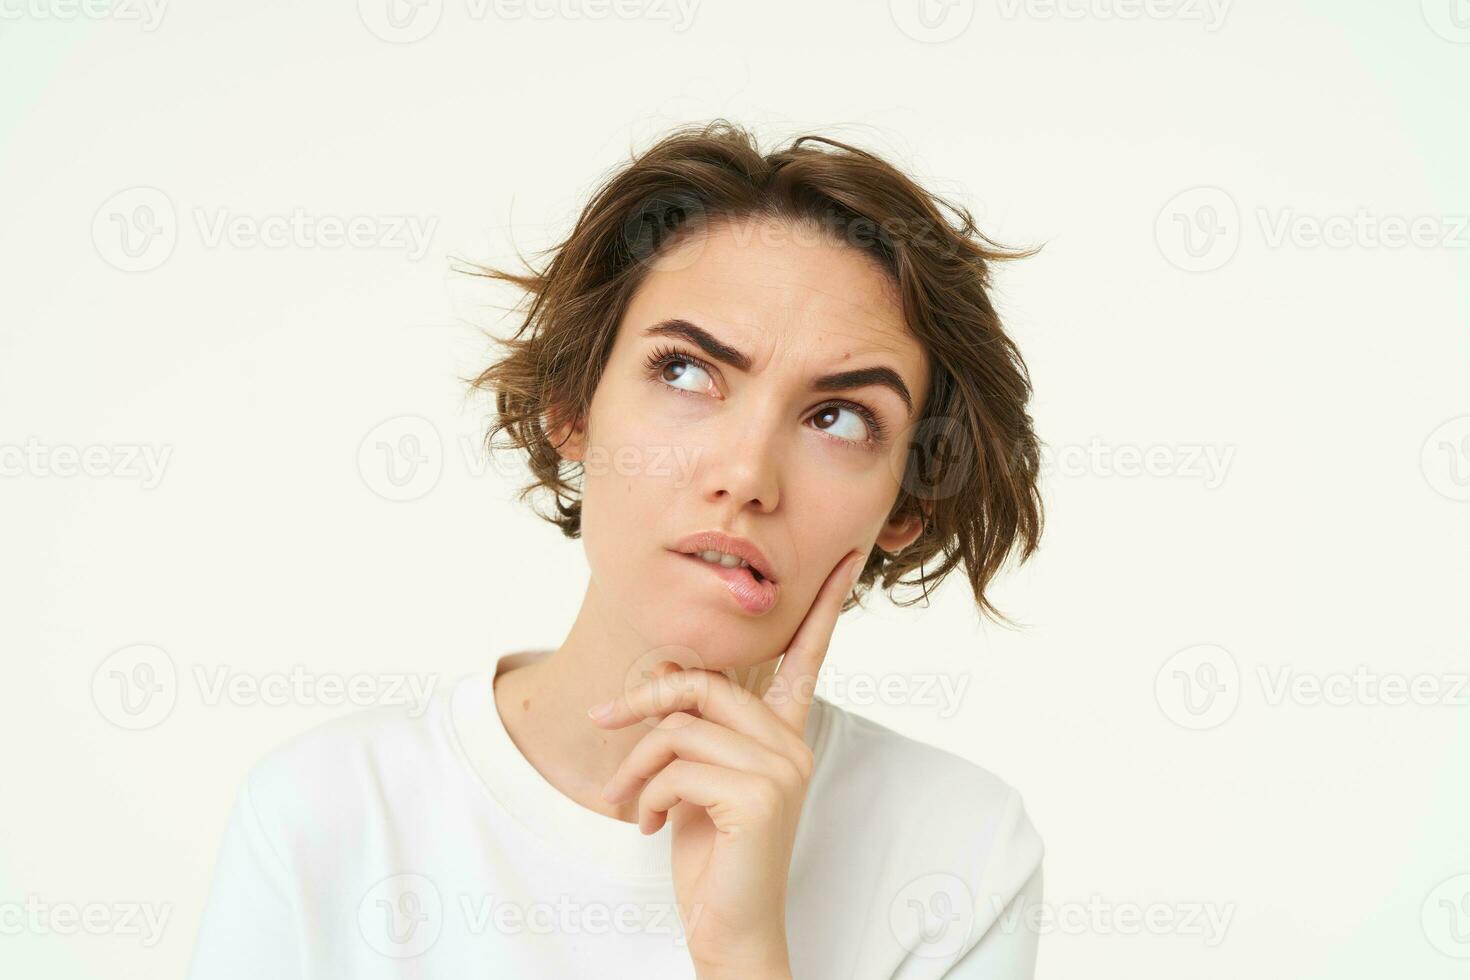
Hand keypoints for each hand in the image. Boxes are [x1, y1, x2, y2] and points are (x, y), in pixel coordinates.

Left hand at [588, 548, 866, 976]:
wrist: (729, 929)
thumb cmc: (713, 856)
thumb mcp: (694, 779)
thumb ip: (692, 725)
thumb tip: (665, 664)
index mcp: (785, 733)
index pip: (807, 656)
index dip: (826, 604)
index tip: (849, 556)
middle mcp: (792, 744)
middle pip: (705, 682)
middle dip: (643, 700)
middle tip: (604, 723)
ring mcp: (781, 769)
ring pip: (680, 727)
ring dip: (635, 764)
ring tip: (627, 801)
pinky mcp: (759, 797)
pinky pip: (677, 766)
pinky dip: (645, 795)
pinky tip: (647, 826)